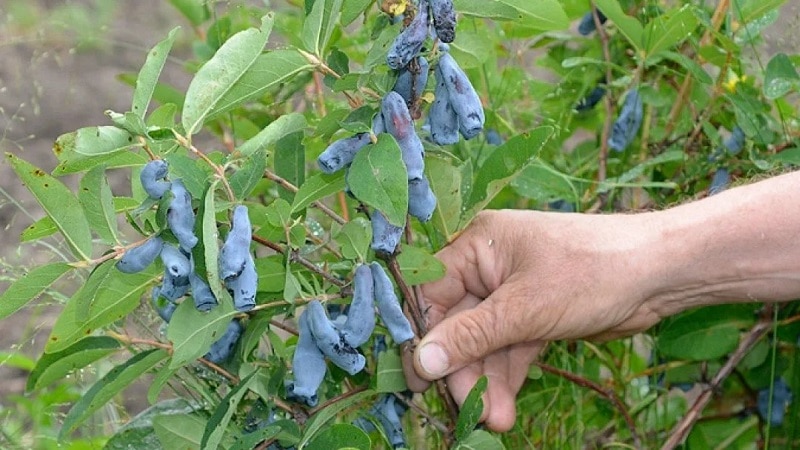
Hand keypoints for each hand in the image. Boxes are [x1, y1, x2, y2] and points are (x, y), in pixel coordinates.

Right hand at [403, 209, 664, 431]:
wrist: (660, 274)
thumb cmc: (591, 273)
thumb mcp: (525, 308)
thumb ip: (471, 336)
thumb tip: (421, 361)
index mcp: (477, 246)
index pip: (431, 293)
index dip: (423, 338)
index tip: (420, 381)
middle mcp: (488, 266)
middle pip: (458, 324)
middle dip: (465, 369)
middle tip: (469, 411)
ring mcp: (512, 291)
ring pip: (484, 343)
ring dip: (487, 381)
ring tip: (495, 421)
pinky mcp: (534, 314)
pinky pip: (508, 348)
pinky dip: (508, 376)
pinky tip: (506, 407)